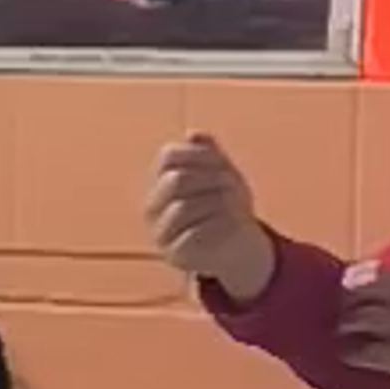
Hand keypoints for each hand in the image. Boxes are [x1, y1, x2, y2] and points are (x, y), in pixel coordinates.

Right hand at [145, 134, 274, 302]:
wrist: (237, 247)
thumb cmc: (225, 205)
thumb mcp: (222, 173)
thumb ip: (209, 153)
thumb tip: (194, 134)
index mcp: (159, 183)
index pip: (168, 157)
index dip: (200, 155)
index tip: (225, 164)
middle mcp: (151, 208)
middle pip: (175, 180)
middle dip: (210, 178)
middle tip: (233, 184)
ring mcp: (160, 233)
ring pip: (183, 207)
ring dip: (216, 203)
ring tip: (237, 206)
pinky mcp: (175, 255)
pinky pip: (195, 234)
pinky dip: (219, 226)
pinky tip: (235, 225)